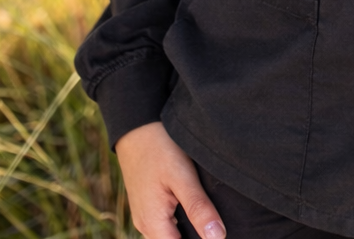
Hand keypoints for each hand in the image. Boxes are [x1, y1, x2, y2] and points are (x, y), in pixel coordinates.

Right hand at [116, 121, 226, 238]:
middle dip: (195, 235)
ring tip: (208, 214)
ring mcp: (145, 214)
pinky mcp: (147, 203)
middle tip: (214, 220)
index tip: (218, 232)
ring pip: (171, 233)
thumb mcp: (183, 176)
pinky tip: (194, 205)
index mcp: (153, 223)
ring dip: (188, 230)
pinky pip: (166, 221)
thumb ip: (198, 208)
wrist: (136, 125)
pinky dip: (181, 219)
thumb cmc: (159, 147)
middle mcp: (145, 225)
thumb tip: (218, 237)